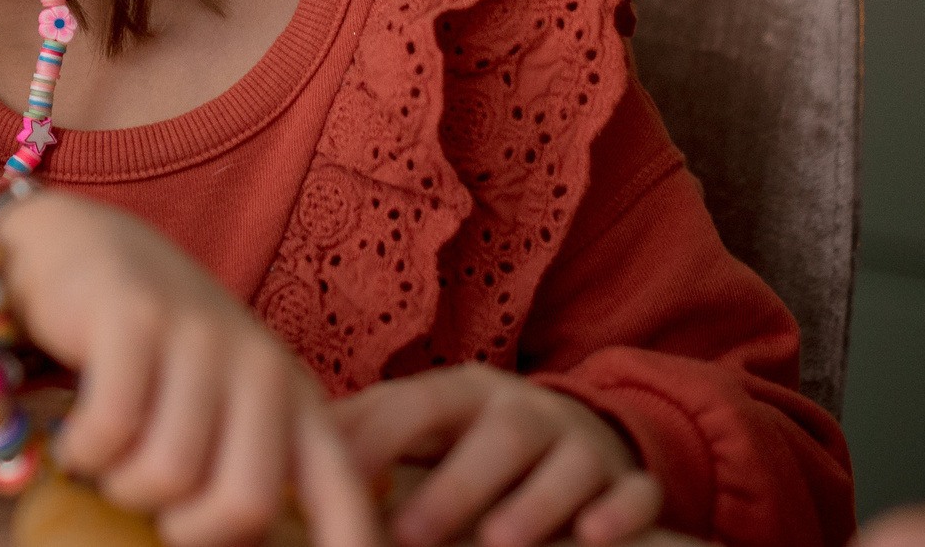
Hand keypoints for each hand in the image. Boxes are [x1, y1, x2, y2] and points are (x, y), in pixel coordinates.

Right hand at [0, 192, 380, 546]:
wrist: (86, 243)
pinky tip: (77, 439)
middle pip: (244, 504)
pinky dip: (84, 453)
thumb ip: (245, 472)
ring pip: (170, 473)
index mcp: (296, 402)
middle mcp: (260, 366)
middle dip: (186, 530)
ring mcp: (200, 337)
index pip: (344, 495)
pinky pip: (112, 429)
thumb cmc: (155, 352)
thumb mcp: (221, 406)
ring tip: (109, 459)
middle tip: (151, 502)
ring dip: (122, 486)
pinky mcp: (134, 319)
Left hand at [333, 365, 661, 546]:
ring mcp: (580, 443)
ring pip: (565, 466)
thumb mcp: (426, 419)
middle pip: (494, 439)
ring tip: (498, 543)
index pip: (417, 406)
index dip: (379, 437)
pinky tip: (594, 536)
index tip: (338, 476)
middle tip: (408, 534)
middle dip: (453, 487)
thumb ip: (368, 428)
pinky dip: (620, 511)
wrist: (577, 427)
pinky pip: (634, 490)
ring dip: (532, 505)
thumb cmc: (473, 434)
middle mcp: (525, 411)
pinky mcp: (628, 478)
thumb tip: (290, 447)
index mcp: (465, 393)